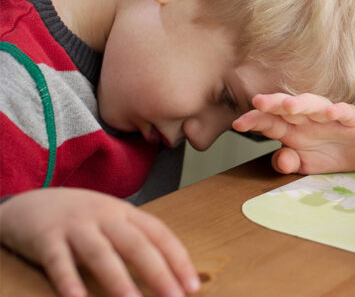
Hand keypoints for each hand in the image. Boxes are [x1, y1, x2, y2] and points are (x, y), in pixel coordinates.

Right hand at [0, 188, 198, 296]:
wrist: (30, 202)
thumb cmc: (81, 220)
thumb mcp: (112, 222)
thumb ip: (136, 241)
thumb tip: (170, 274)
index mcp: (125, 213)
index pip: (159, 235)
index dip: (177, 259)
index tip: (191, 286)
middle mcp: (104, 217)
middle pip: (136, 244)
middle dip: (157, 273)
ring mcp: (75, 226)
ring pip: (100, 253)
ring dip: (118, 279)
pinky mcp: (45, 238)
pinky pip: (58, 261)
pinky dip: (68, 280)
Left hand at [231, 93, 354, 173]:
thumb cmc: (326, 154)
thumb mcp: (304, 165)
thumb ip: (288, 162)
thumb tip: (280, 160)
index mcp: (291, 129)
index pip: (269, 121)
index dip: (254, 120)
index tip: (238, 124)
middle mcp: (307, 118)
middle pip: (287, 107)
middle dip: (273, 103)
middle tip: (258, 102)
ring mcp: (328, 116)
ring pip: (313, 104)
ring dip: (302, 103)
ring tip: (289, 106)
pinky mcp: (351, 117)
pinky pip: (344, 111)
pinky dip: (338, 111)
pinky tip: (331, 112)